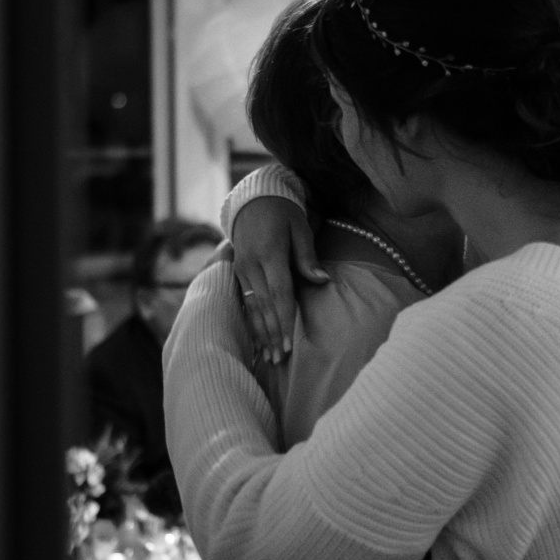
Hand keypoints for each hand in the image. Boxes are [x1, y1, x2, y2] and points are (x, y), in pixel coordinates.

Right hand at [231, 196, 327, 363]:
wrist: (252, 198)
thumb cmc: (283, 212)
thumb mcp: (300, 228)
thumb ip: (308, 257)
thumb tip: (322, 281)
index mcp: (269, 252)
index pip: (278, 293)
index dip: (284, 320)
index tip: (289, 345)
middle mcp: (251, 264)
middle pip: (263, 305)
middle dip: (272, 335)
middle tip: (279, 360)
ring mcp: (241, 268)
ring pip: (251, 306)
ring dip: (260, 333)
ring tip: (268, 357)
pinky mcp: (237, 271)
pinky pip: (244, 301)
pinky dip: (251, 322)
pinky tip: (257, 339)